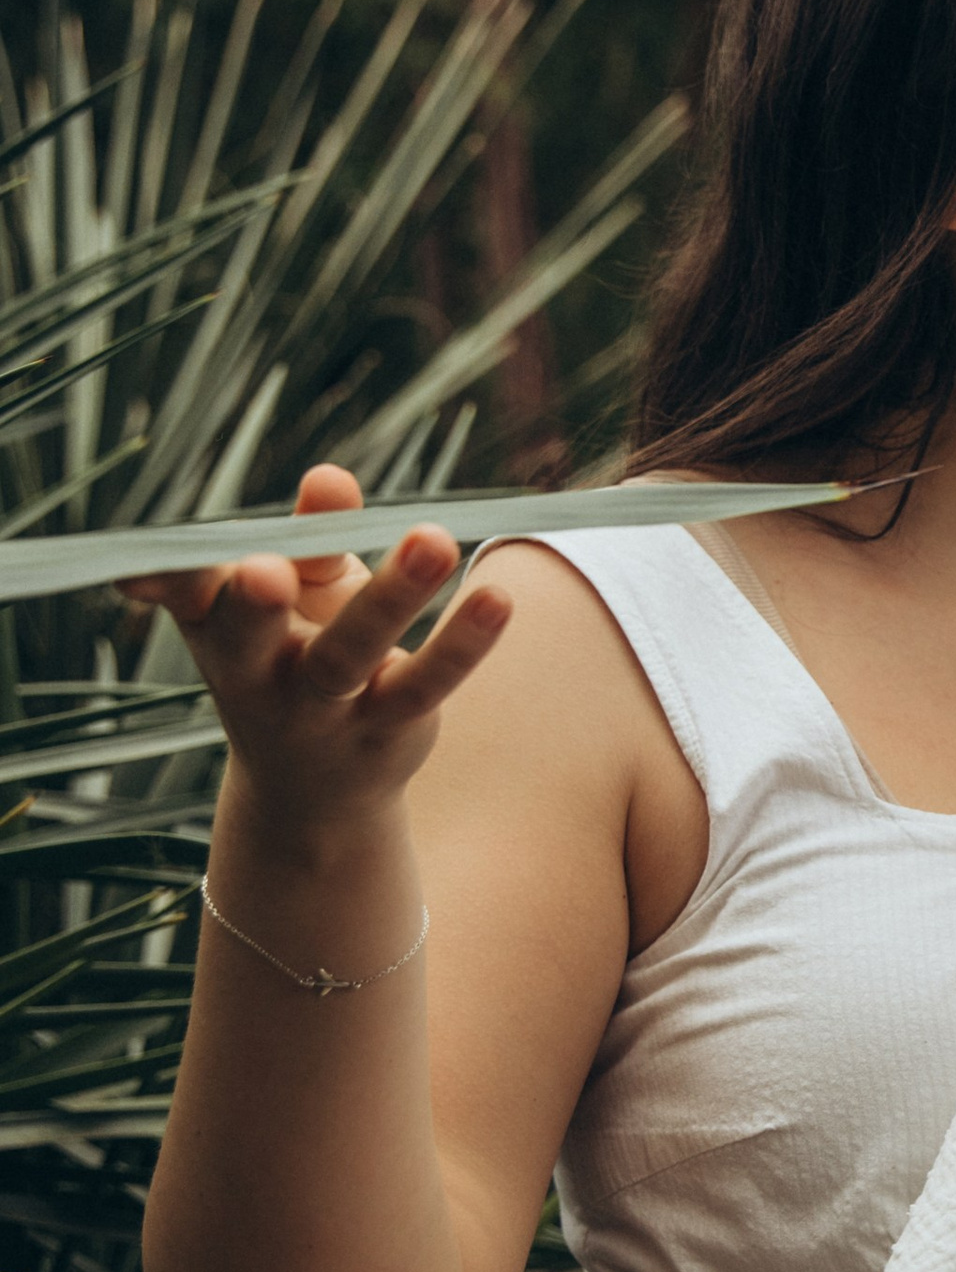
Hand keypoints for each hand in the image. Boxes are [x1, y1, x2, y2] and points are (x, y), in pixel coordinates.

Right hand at [127, 464, 513, 855]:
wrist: (314, 793)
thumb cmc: (294, 659)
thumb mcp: (299, 596)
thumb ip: (313, 538)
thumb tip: (329, 477)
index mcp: (217, 626)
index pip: (188, 592)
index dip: (166, 575)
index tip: (142, 566)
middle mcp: (257, 672)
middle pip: (252, 634)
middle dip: (255, 602)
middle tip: (269, 570)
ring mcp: (319, 709)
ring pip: (347, 655)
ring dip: (388, 598)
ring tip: (434, 538)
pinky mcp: (385, 727)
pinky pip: (422, 685)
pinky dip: (460, 645)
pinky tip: (496, 597)